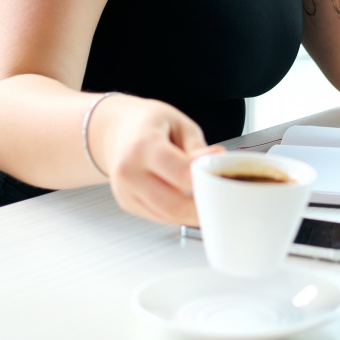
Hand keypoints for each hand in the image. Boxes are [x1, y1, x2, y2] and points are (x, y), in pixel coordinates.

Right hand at [89, 94, 222, 225]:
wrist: (117, 130)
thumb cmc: (149, 123)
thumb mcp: (179, 124)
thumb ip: (197, 147)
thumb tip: (216, 161)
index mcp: (144, 145)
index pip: (180, 173)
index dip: (205, 179)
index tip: (222, 177)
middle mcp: (129, 171)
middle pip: (173, 204)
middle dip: (202, 208)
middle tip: (221, 202)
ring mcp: (125, 191)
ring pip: (167, 216)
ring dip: (191, 214)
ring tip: (208, 201)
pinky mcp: (127, 203)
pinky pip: (158, 216)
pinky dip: (177, 213)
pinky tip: (187, 201)